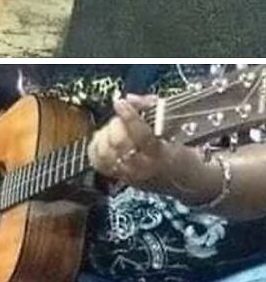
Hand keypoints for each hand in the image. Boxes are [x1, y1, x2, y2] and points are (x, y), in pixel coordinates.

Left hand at [89, 95, 219, 202]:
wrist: (185, 182)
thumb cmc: (181, 153)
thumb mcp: (176, 130)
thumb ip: (153, 110)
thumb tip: (131, 99)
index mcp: (160, 154)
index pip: (140, 134)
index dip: (128, 116)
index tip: (121, 102)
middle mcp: (143, 167)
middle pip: (119, 143)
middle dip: (117, 124)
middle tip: (122, 118)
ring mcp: (129, 175)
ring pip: (104, 154)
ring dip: (105, 135)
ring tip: (114, 129)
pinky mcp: (120, 178)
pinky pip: (98, 162)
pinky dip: (96, 147)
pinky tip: (104, 139)